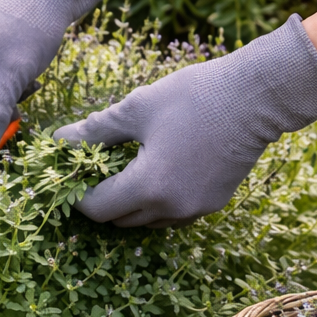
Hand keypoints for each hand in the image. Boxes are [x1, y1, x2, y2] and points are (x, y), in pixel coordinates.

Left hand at [55, 15, 316, 227]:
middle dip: (101, 198)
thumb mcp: (136, 109)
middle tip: (93, 169)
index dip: (77, 194)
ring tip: (124, 167)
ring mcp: (195, 210)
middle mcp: (172, 209)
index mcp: (149, 188)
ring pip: (145, 220)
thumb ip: (93, 131)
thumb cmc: (195, 96)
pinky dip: (155, 201)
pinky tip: (154, 170)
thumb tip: (57, 142)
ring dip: (129, 202)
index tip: (70, 173)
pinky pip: (171, 214)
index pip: (96, 208)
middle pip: (118, 219)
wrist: (259, 96)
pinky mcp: (213, 203)